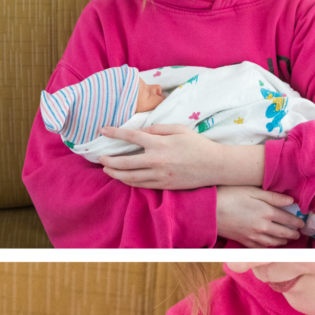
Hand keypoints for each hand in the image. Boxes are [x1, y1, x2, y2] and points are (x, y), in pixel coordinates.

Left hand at [98, 124, 245, 189]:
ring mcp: (160, 175)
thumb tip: (140, 131)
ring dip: (115, 173)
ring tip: (106, 169)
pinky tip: (122, 178)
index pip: (130, 137)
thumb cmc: (198, 145)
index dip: (114, 133)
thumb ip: (157, 129)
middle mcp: (156, 160)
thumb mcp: (179, 129)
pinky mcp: (164, 185)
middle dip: (109, 160)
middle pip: (124, 162)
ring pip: (130, 177)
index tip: (102, 130)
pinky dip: (128, 181)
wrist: (215, 166)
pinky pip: (141, 185)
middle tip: (99, 158)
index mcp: (159, 143)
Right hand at [216, 186, 305, 246]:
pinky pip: (261, 247)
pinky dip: (269, 247)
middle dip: (293, 233)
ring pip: (273, 242)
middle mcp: (263, 226)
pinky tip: (271, 245)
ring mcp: (253, 236)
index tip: (302, 223)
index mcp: (267, 212)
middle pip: (283, 232)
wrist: (209, 210)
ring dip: (283, 241)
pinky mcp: (244, 241)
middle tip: (299, 233)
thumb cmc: (230, 195)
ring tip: (288, 239)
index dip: (297, 221)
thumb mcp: (252, 190)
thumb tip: (291, 201)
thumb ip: (273, 196)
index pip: (288, 219)